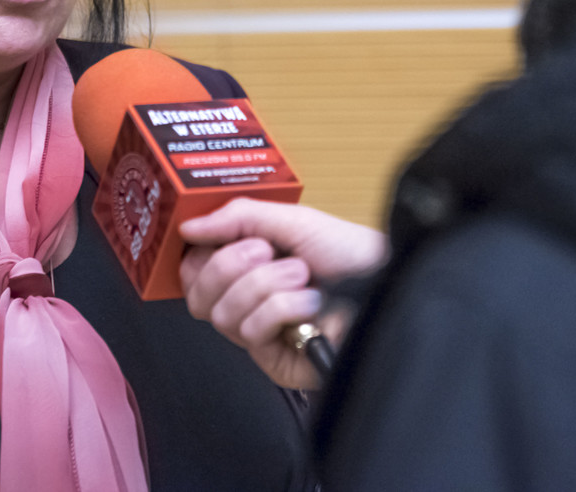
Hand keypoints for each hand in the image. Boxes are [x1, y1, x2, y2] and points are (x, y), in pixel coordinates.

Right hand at [179, 198, 386, 388]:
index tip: (213, 236)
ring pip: (222, 314)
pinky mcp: (274, 359)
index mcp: (245, 265)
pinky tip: (308, 302)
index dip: (197, 253)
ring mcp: (260, 331)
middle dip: (229, 265)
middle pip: (198, 294)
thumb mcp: (293, 220)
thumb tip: (189, 225)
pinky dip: (282, 308)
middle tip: (266, 251)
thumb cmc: (349, 253)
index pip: (192, 268)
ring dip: (264, 285)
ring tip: (301, 275)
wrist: (386, 283)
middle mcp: (247, 299)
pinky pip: (251, 332)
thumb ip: (239, 217)